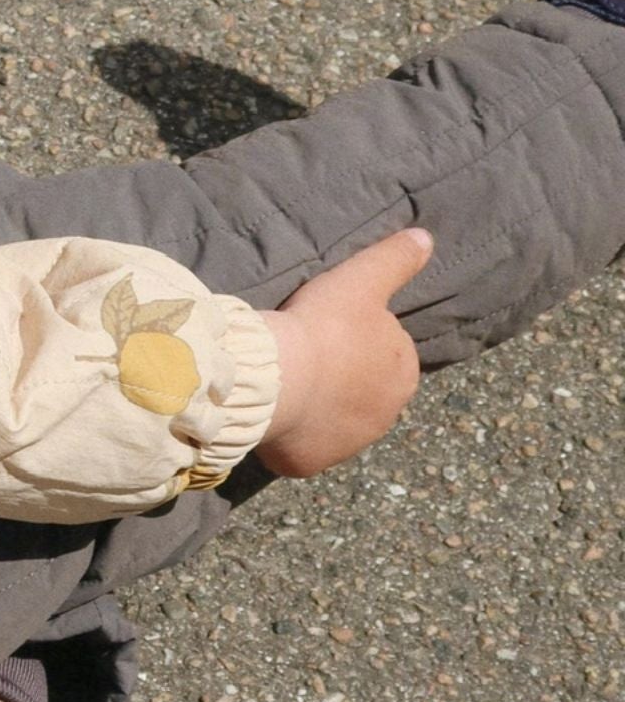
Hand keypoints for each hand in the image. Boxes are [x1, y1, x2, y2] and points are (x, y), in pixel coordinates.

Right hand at [254, 228, 430, 478]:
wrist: (282, 377)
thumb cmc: (325, 326)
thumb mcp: (362, 280)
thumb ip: (395, 260)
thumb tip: (426, 238)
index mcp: (403, 372)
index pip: (387, 357)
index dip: (357, 344)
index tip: (328, 333)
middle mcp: (386, 414)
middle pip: (362, 393)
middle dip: (340, 381)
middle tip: (305, 360)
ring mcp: (350, 444)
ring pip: (333, 422)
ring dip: (317, 409)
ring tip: (286, 387)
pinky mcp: (313, 462)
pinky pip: (304, 448)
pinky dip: (293, 437)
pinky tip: (275, 415)